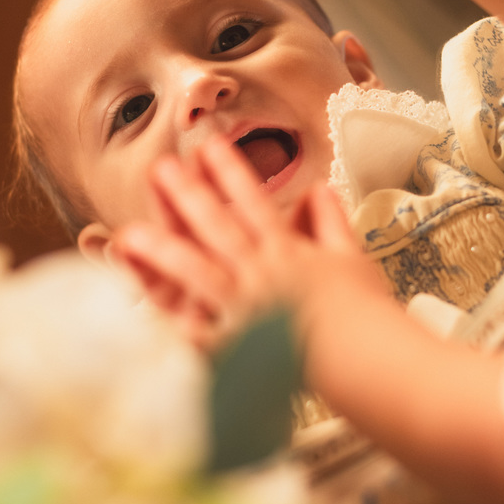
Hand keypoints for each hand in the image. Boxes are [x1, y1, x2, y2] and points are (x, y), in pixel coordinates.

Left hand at [111, 136, 381, 352]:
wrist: (372, 358)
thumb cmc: (365, 313)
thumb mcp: (351, 258)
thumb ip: (331, 221)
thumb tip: (321, 189)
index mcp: (289, 251)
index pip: (254, 201)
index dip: (230, 171)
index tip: (209, 145)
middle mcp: (264, 273)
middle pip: (219, 227)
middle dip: (187, 195)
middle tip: (163, 167)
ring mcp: (249, 308)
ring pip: (198, 273)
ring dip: (164, 251)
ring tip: (131, 235)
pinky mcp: (242, 347)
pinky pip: (201, 336)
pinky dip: (173, 325)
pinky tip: (142, 312)